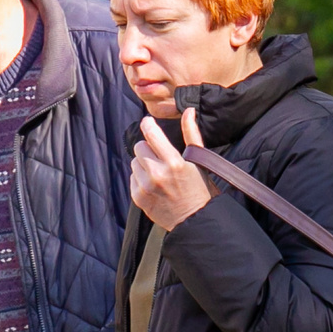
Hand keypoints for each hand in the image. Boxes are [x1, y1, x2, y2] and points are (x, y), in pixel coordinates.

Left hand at [130, 108, 213, 231]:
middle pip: (139, 147)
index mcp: (174, 162)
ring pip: (134, 162)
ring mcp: (146, 187)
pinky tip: (155, 186)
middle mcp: (157, 174)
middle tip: (161, 158)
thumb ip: (191, 133)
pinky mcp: (138, 198)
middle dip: (148, 149)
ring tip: (159, 174)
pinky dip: (141, 179)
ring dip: (144, 164)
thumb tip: (189, 111)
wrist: (195, 220)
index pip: (151, 134)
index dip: (148, 125)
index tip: (148, 122)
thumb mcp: (198, 160)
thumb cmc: (199, 188)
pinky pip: (132, 177)